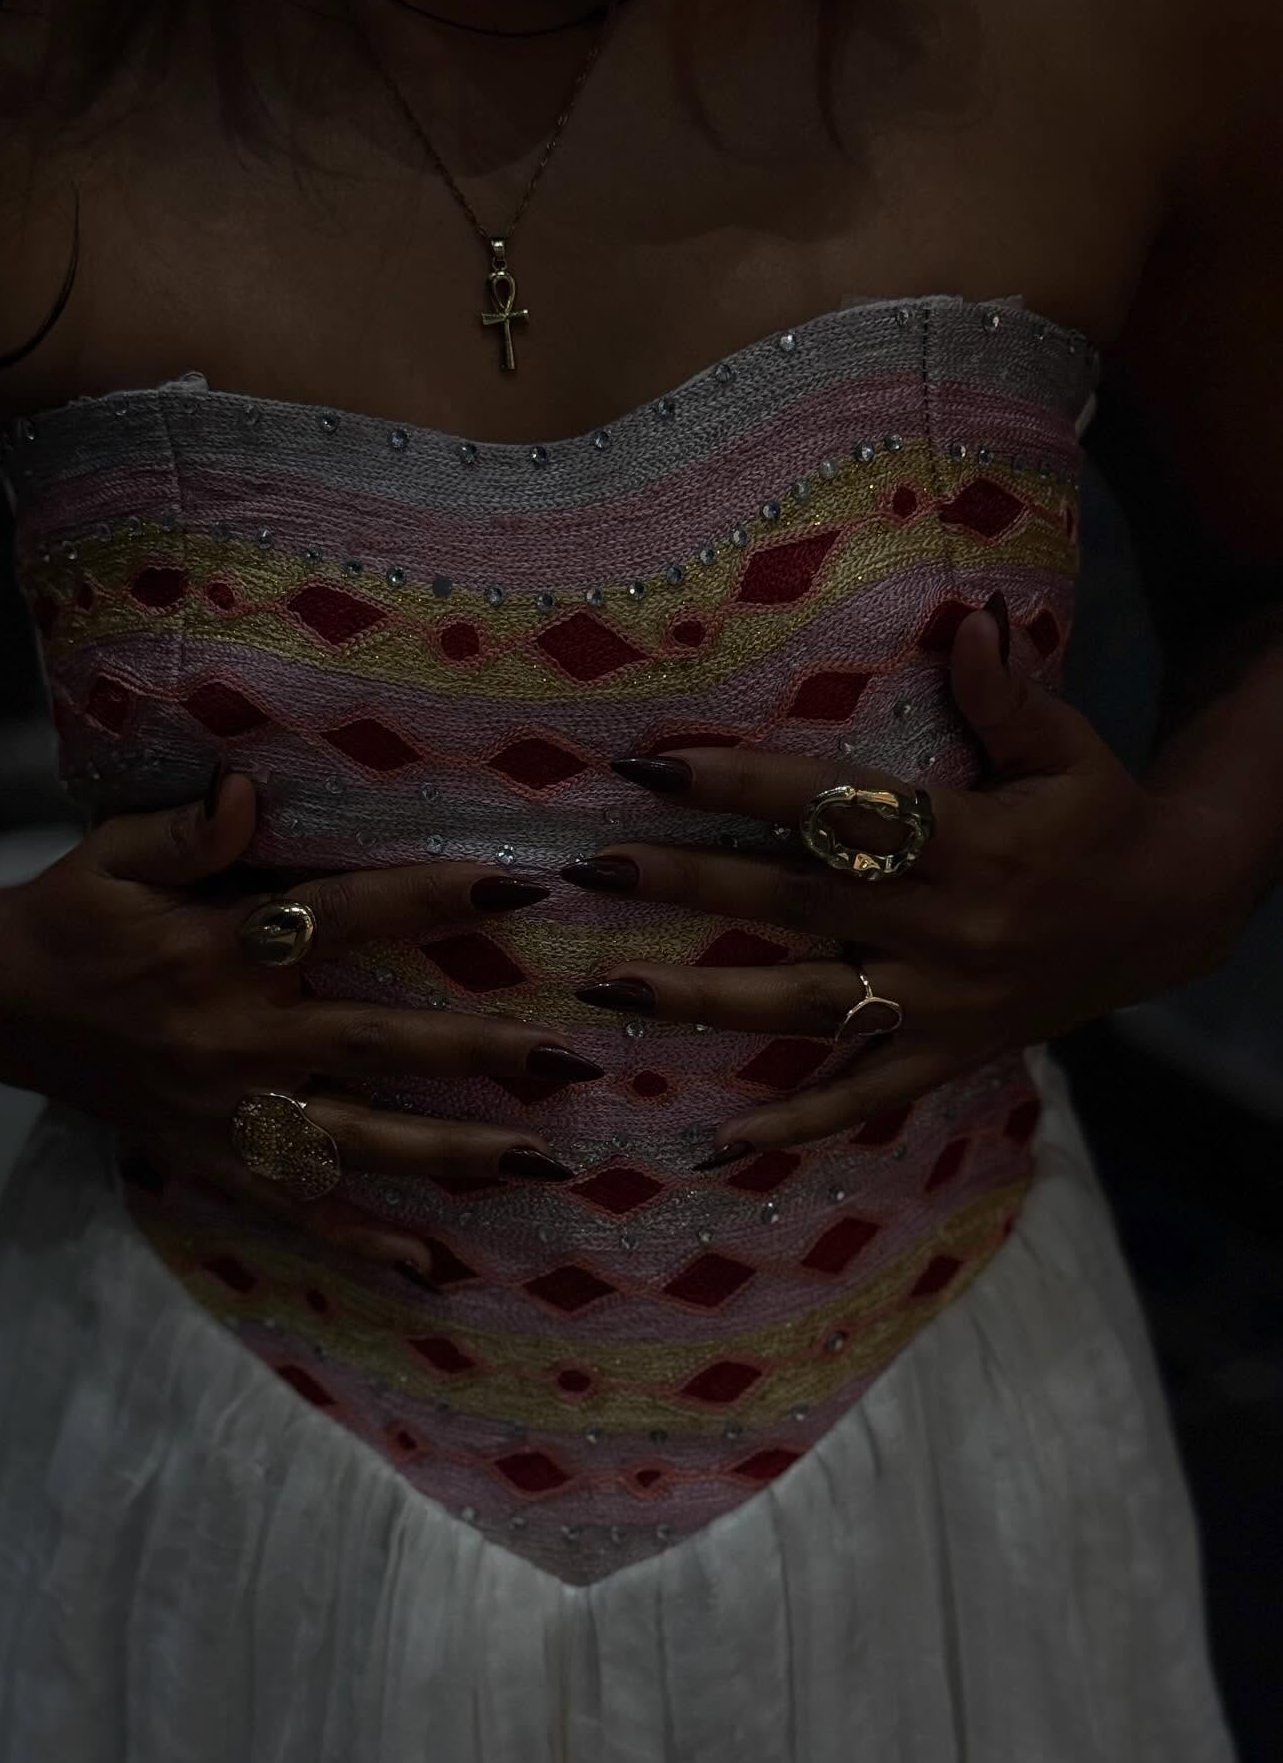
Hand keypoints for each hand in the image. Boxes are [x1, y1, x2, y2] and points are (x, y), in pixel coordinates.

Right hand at [0, 773, 600, 1280]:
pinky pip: (295, 1205)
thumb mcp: (114, 853)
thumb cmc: (73, 913)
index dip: (433, 901)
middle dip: (476, 1053)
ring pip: (354, 1139)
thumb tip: (245, 792)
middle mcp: (235, 1038)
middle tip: (569, 1058)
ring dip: (449, 1152)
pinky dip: (361, 1237)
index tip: (521, 889)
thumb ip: (185, 830)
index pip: (346, 918)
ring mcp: (227, 1111)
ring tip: (538, 1157)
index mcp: (220, 950)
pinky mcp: (211, 1159)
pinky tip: (429, 1261)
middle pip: (375, 1047)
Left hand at [565, 606, 1252, 1161]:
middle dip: (690, 883)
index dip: (742, 783)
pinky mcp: (947, 1053)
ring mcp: (940, 1001)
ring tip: (608, 989)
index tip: (654, 766)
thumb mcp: (1066, 747)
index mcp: (967, 840)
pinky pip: (862, 1095)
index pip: (835, 807)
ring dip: (703, 999)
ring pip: (805, 1004)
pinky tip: (718, 1142)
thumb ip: (1005, 693)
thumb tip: (964, 620)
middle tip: (595, 867)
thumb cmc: (1098, 818)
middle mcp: (943, 926)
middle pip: (795, 903)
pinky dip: (794, 1122)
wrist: (1167, 918)